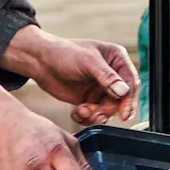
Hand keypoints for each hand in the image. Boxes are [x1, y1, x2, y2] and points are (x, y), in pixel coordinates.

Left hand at [0, 25, 138, 125]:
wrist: (39, 61)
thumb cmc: (63, 52)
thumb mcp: (87, 61)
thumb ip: (107, 77)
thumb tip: (123, 92)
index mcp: (116, 59)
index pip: (130, 83)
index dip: (129, 100)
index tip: (124, 114)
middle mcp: (111, 75)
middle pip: (120, 100)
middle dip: (108, 110)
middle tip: (96, 114)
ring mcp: (100, 88)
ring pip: (108, 110)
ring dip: (96, 114)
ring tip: (82, 111)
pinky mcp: (89, 99)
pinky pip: (94, 114)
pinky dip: (86, 117)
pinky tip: (77, 112)